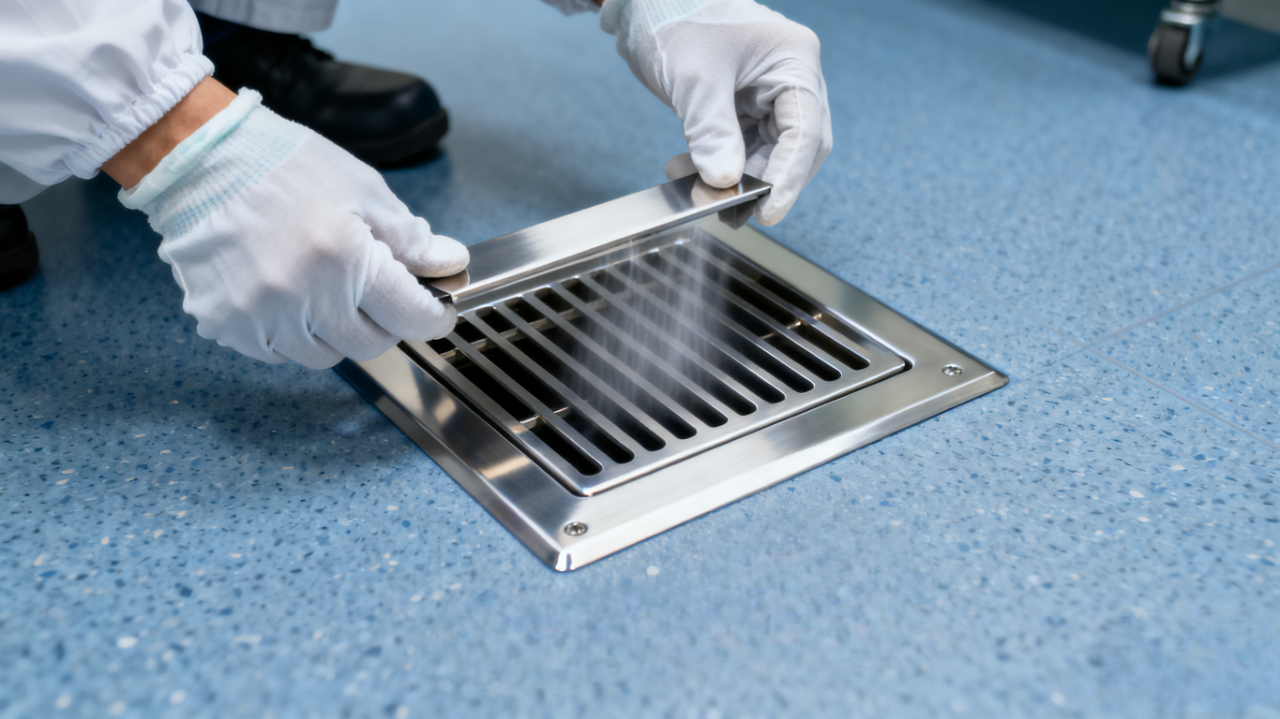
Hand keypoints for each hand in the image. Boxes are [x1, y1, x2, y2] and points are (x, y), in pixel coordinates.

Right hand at [117, 88, 466, 368]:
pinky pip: (277, 352)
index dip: (432, 316)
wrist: (201, 160)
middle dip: (384, 322)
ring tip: (327, 289)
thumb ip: (410, 237)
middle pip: (370, 345)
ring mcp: (261, 317)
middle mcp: (303, 298)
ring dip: (337, 332)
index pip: (410, 317)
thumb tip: (449, 262)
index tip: (435, 310)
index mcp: (345, 260)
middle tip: (376, 291)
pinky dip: (292, 334)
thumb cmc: (283, 166)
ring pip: (324, 356)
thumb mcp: (363, 189)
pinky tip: (288, 296)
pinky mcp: (226, 325)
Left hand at [603, 0, 832, 224]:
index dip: (788, 177)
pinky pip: (740, 144)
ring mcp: (767, 91)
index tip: (768, 212)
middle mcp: (790, 77)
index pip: (805, 131)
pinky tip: (685, 169)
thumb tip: (724, 181)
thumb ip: (711, 132)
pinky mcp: (743, 103)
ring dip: (733, 176)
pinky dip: (716, 163)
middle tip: (732, 209)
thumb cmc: (677, 15)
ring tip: (694, 188)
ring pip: (766, 152)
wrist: (645, 1)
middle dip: (763, 181)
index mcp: (794, 60)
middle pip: (795, 147)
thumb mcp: (695, 78)